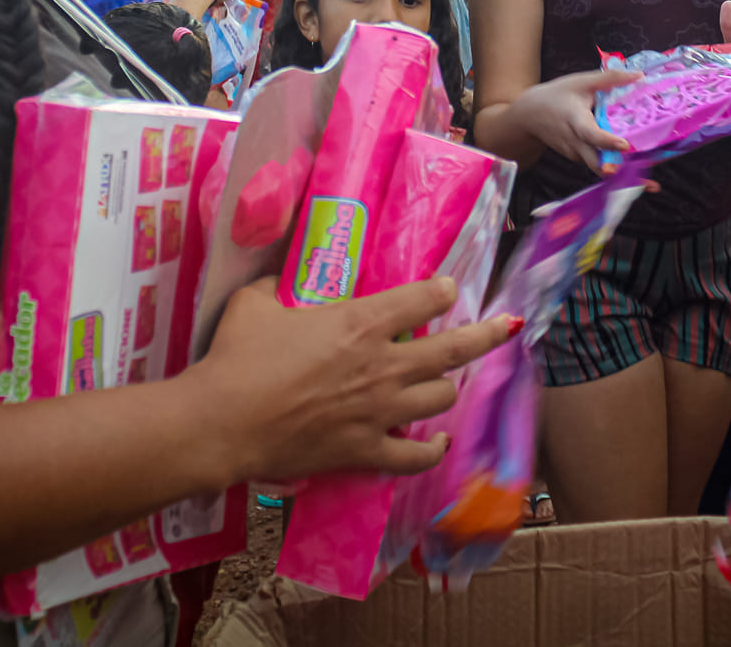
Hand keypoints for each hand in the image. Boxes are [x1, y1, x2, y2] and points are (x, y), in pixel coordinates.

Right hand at [189, 277, 513, 483]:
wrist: (224, 422)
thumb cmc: (238, 357)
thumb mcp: (254, 303)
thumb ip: (274, 284)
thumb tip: (276, 273)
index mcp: (361, 322)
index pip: (422, 299)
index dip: (441, 291)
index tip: (447, 289)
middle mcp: (384, 365)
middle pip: (453, 350)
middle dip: (486, 335)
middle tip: (506, 328)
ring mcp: (380, 411)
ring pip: (440, 398)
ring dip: (445, 388)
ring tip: (444, 382)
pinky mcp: (366, 451)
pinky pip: (416, 456)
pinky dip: (432, 450)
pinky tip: (439, 443)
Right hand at [509, 69, 638, 172]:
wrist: (529, 115)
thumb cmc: (557, 95)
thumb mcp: (581, 82)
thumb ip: (610, 78)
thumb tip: (639, 75)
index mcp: (576, 121)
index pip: (591, 134)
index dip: (608, 141)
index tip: (625, 145)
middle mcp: (575, 142)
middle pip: (598, 163)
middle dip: (621, 173)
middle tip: (647, 182)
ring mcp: (575, 153)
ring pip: (599, 167)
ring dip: (622, 174)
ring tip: (650, 183)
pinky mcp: (577, 158)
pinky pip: (597, 164)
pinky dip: (613, 166)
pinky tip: (633, 167)